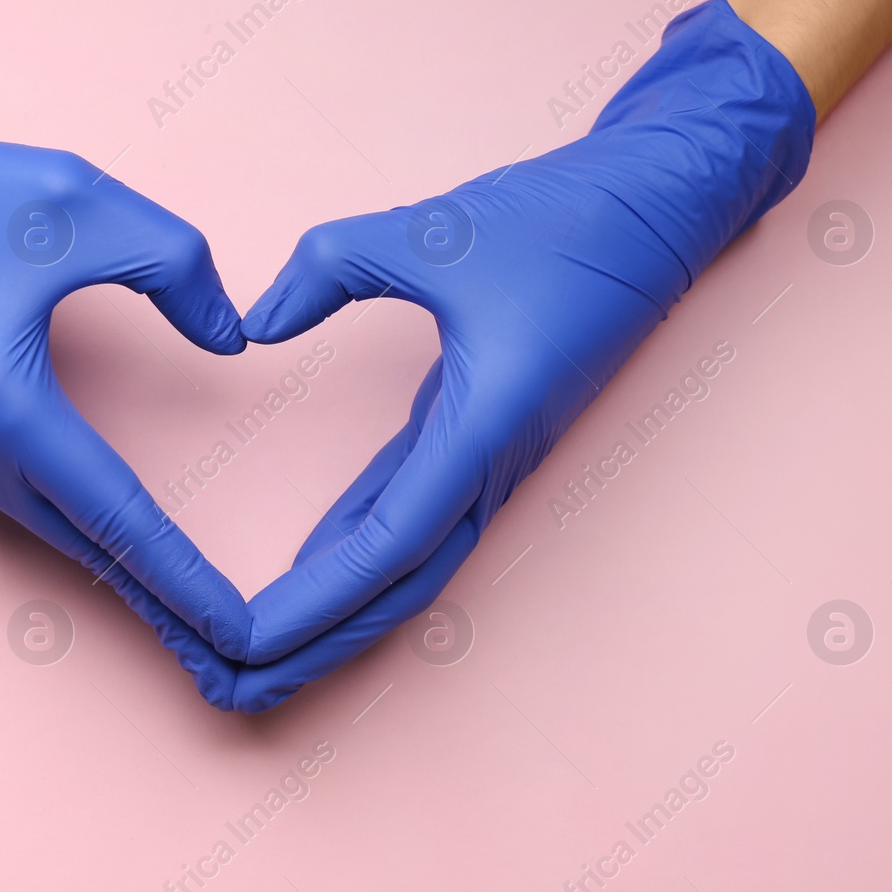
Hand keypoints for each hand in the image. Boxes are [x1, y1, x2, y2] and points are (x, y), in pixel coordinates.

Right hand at [0, 0, 254, 659]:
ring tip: (194, 615)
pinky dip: (86, 531)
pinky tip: (126, 546)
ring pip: (56, 530)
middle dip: (165, 602)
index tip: (237, 635)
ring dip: (125, 570)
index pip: (116, 516)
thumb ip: (176, 267)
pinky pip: (29, 503)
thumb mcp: (83, 201)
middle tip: (236, 659)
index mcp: (0, 404)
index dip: (184, 579)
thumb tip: (233, 340)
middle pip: (87, 547)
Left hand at [234, 0, 815, 677]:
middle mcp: (490, 463)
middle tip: (231, 685)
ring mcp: (492, 458)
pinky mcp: (485, 438)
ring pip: (407, 567)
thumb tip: (255, 322)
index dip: (310, 602)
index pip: (384, 547)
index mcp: (483, 428)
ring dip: (337, 615)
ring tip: (259, 654)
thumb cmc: (563, 219)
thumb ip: (331, 267)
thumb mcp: (434, 231)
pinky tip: (310, 568)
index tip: (242, 640)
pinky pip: (414, 519)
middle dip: (314, 645)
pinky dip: (358, 556)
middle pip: (394, 589)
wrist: (659, 206)